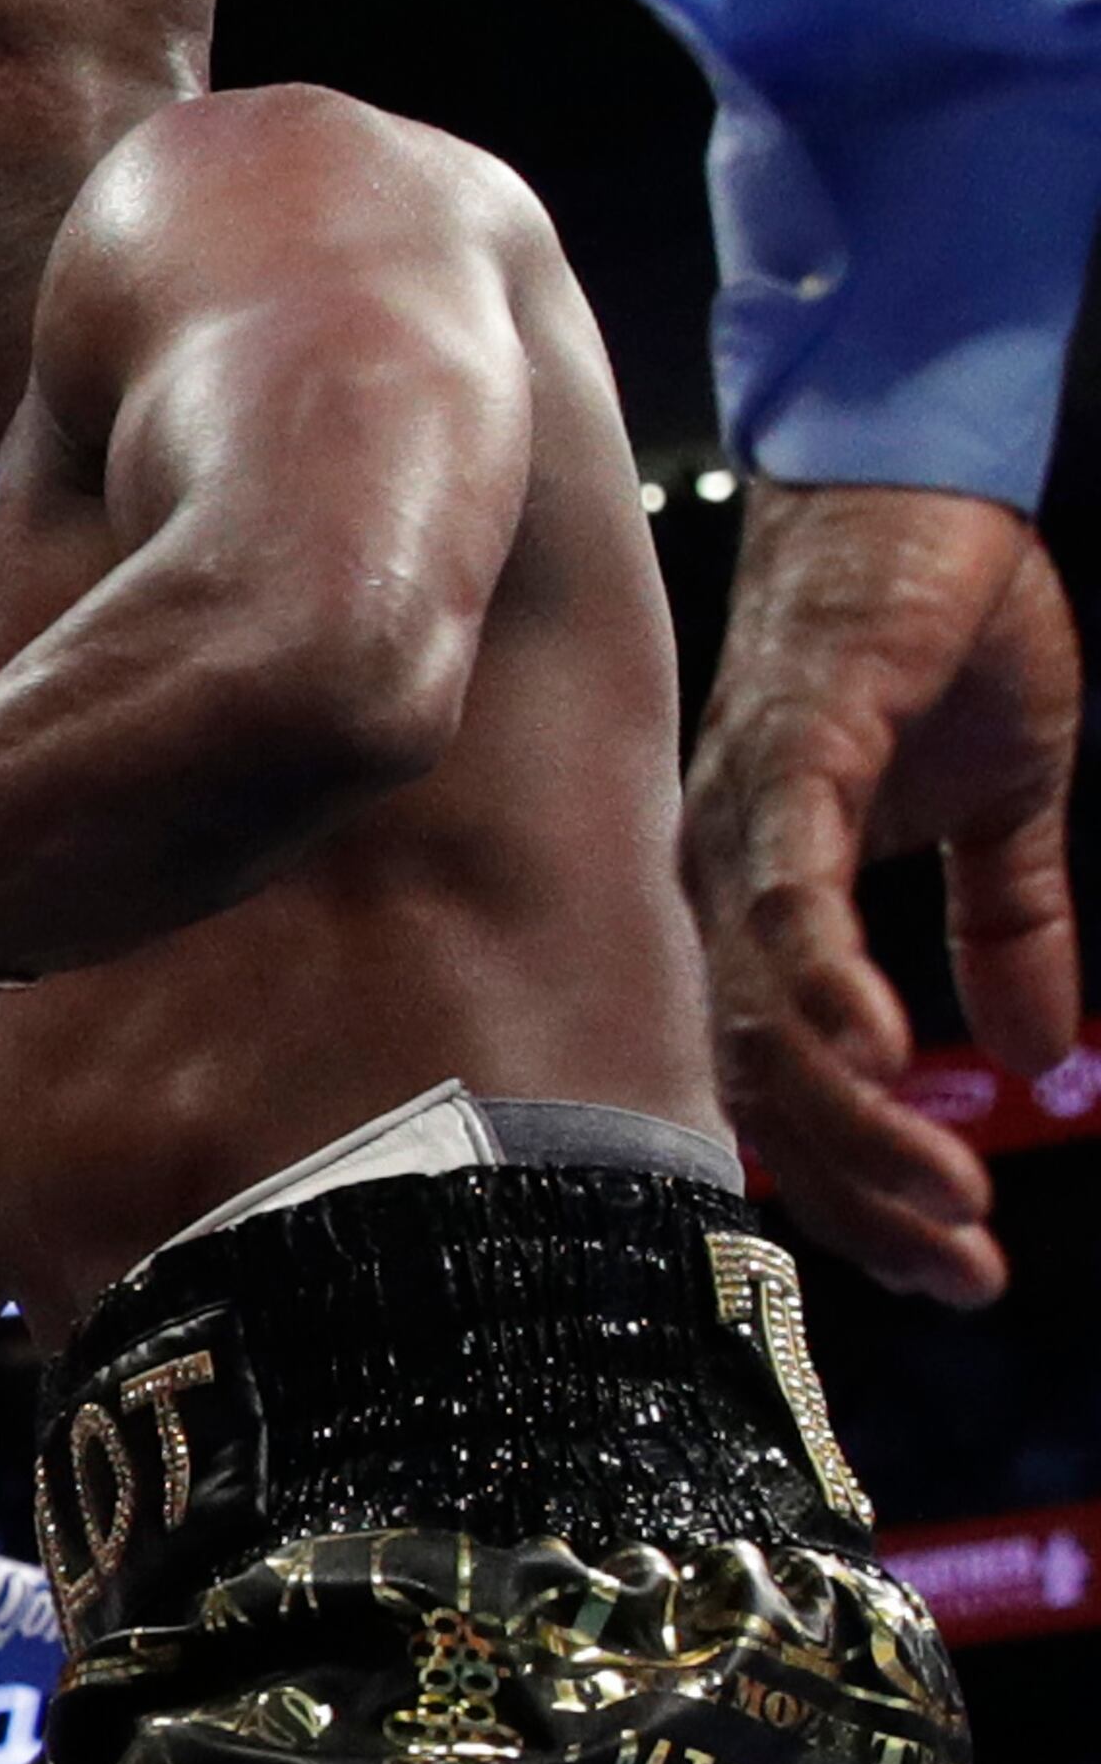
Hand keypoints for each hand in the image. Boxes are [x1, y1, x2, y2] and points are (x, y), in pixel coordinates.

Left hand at [687, 483, 1079, 1304]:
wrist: (922, 489)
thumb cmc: (939, 628)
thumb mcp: (1004, 807)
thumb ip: (1008, 931)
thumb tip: (1038, 1055)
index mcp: (762, 896)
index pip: (788, 1079)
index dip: (860, 1180)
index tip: (945, 1264)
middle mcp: (725, 877)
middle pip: (765, 1080)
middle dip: (863, 1192)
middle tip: (957, 1274)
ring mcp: (744, 823)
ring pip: (771, 1016)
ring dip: (857, 1121)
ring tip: (944, 1206)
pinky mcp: (788, 756)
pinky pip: (784, 895)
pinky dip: (823, 983)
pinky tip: (875, 1054)